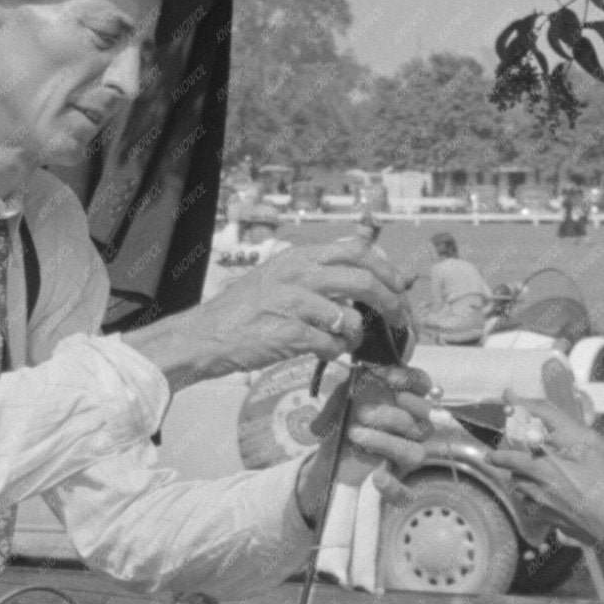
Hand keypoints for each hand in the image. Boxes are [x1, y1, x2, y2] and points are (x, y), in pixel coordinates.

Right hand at [129, 237, 415, 385]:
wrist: (205, 336)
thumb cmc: (245, 312)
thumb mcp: (279, 279)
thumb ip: (316, 276)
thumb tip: (361, 280)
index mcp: (298, 257)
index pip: (357, 250)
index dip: (386, 269)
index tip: (399, 288)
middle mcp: (297, 273)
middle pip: (363, 278)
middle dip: (390, 302)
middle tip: (399, 320)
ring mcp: (291, 303)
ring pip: (349, 315)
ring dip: (358, 334)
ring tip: (349, 341)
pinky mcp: (286, 333)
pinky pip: (330, 343)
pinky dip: (336, 351)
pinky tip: (327, 352)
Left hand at [295, 362, 436, 522]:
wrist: (326, 464)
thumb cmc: (342, 426)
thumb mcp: (340, 404)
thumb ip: (349, 391)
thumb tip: (357, 380)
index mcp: (405, 406)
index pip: (423, 388)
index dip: (412, 381)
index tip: (388, 378)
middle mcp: (412, 432)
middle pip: (423, 423)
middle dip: (393, 415)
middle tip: (361, 412)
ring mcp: (405, 461)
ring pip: (415, 454)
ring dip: (386, 441)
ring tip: (354, 434)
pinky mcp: (395, 489)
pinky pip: (405, 494)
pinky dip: (393, 487)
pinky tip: (377, 478)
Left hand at [488, 411, 603, 556]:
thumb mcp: (590, 454)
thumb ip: (564, 444)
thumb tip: (545, 436)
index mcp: (547, 469)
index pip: (513, 460)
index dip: (499, 456)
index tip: (491, 455)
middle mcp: (540, 490)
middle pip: (516, 478)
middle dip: (514, 470)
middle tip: (519, 463)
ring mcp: (545, 510)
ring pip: (523, 495)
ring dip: (524, 486)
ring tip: (534, 480)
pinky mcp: (552, 524)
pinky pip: (534, 510)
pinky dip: (534, 502)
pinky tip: (547, 499)